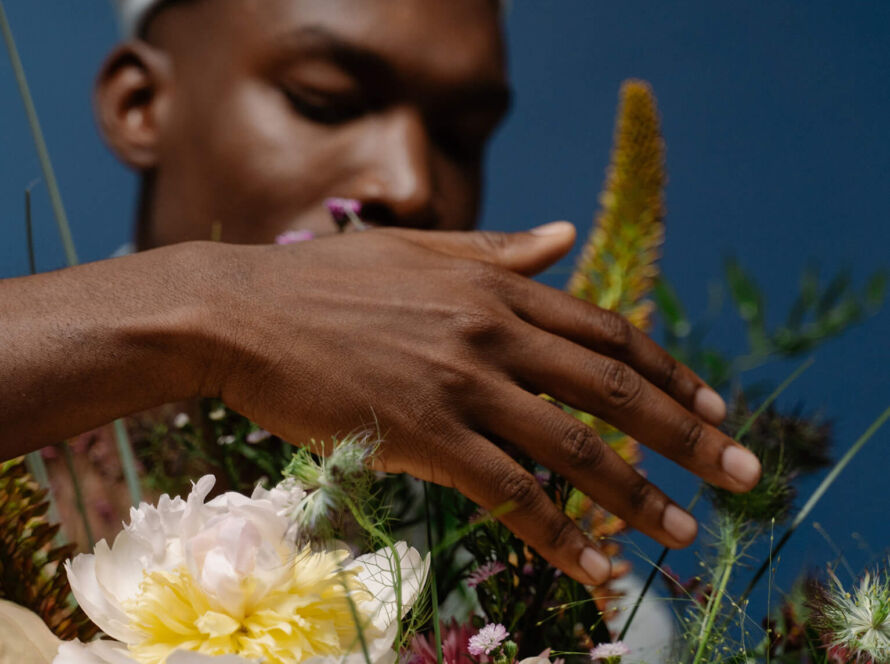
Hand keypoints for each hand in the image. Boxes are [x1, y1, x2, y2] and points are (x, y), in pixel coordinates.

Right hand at [201, 222, 760, 585]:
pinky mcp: (424, 433)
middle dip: (688, 433)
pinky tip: (596, 570)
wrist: (238, 312)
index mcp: (494, 285)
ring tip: (688, 530)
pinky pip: (510, 494)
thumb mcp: (418, 249)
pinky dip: (560, 536)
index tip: (713, 405)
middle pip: (612, 388)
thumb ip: (498, 250)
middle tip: (743, 472)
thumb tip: (565, 234)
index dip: (668, 370)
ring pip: (573, 448)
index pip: (606, 331)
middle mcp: (491, 330)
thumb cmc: (320, 282)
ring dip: (638, 495)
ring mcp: (460, 383)